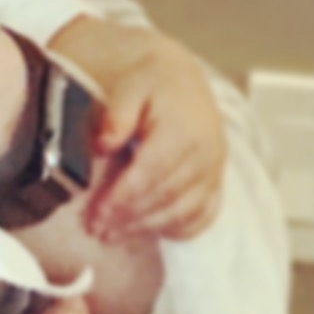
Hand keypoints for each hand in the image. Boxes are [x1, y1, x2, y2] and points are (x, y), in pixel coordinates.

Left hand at [80, 36, 225, 242]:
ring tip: (112, 234)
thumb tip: (103, 144)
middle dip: (128, 217)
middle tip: (96, 229)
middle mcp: (206, 153)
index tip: (96, 213)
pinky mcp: (217, 181)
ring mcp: (215, 170)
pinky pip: (203, 215)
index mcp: (184, 129)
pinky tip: (151, 232)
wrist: (182, 79)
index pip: (151, 172)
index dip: (122, 197)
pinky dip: (178, 228)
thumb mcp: (129, 86)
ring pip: (182, 211)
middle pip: (165, 196)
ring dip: (146, 227)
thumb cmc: (150, 82)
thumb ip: (117, 114)